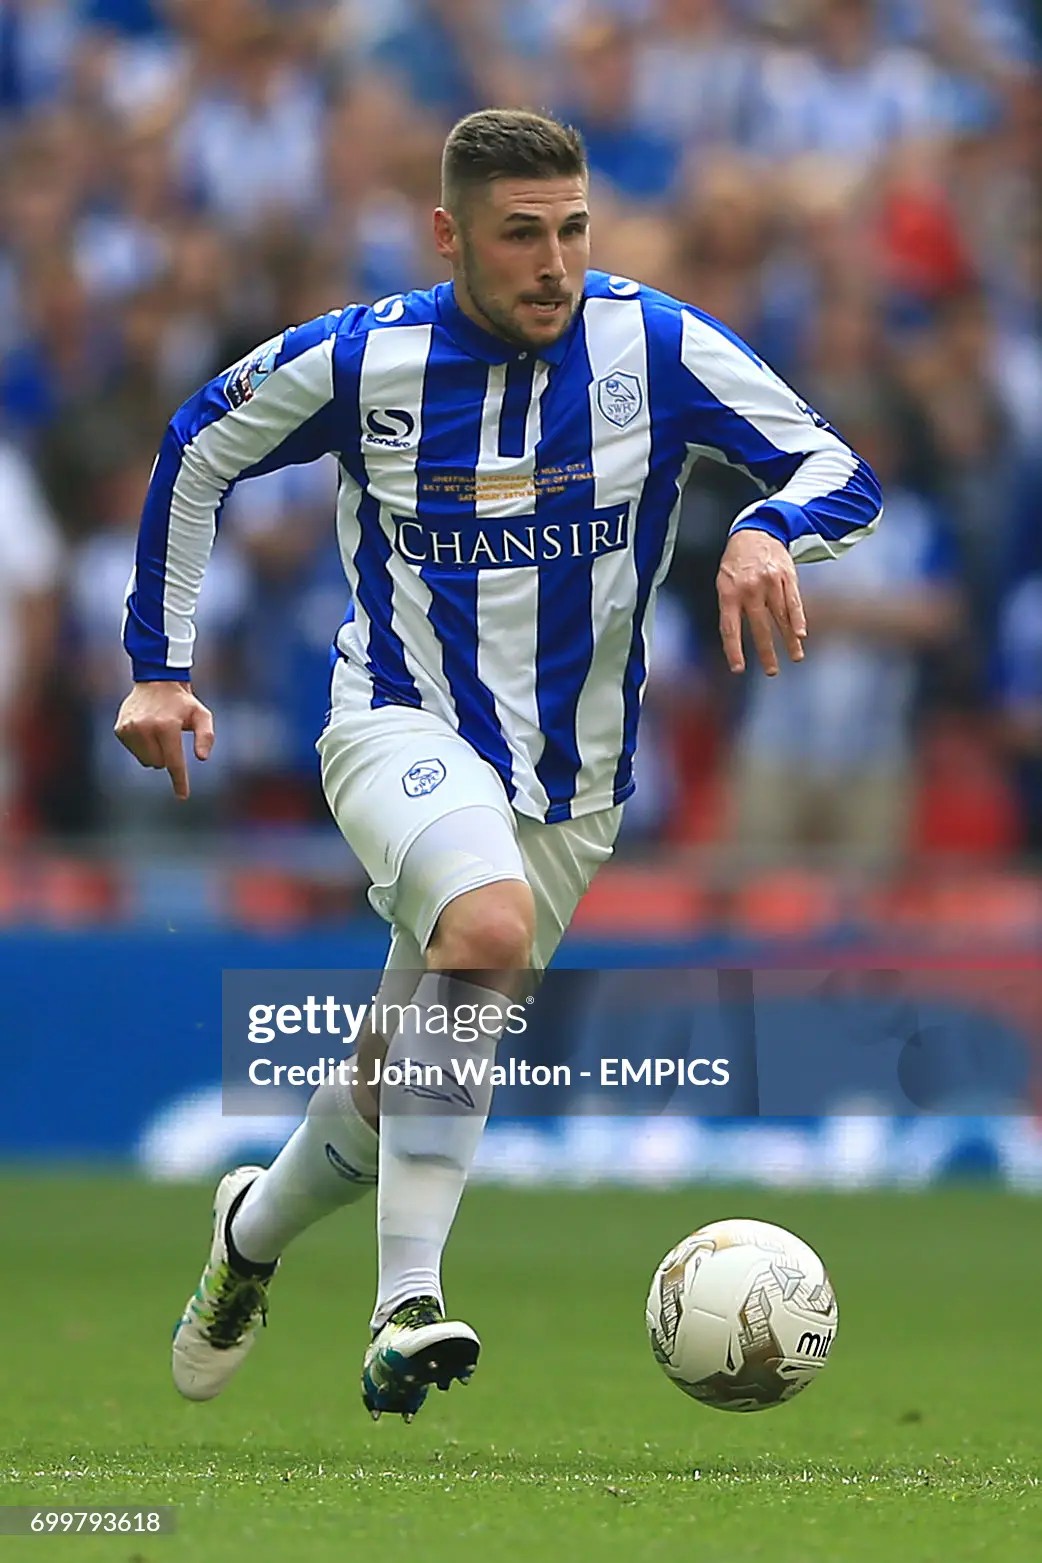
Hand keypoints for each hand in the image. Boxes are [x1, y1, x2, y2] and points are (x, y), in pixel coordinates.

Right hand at [114, 681, 214, 799]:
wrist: (156, 681)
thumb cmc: (183, 703)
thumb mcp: (202, 715)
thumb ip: (206, 736)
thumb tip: (202, 758)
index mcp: (167, 726)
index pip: (174, 762)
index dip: (179, 780)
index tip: (183, 796)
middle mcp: (145, 728)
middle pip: (159, 764)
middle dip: (168, 756)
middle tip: (171, 736)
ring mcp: (130, 729)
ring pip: (146, 760)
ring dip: (155, 753)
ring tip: (159, 731)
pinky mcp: (120, 729)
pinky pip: (135, 752)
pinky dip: (143, 747)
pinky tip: (147, 729)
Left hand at [716, 528, 806, 675]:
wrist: (757, 531)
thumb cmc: (737, 564)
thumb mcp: (724, 581)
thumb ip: (730, 608)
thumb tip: (735, 640)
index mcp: (729, 592)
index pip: (731, 628)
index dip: (734, 650)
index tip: (738, 669)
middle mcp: (749, 588)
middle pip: (759, 626)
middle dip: (766, 651)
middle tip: (771, 671)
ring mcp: (770, 582)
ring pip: (780, 616)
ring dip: (788, 640)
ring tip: (795, 657)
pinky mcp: (787, 575)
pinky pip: (794, 601)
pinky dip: (798, 618)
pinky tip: (801, 634)